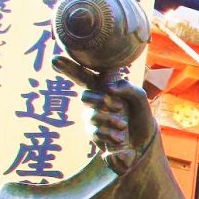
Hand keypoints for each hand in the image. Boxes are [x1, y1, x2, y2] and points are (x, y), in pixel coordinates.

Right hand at [52, 55, 155, 173]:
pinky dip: (109, 134)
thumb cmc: (139, 113)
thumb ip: (127, 87)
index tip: (54, 59)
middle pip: (85, 97)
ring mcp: (92, 116)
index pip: (83, 74)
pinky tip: (119, 137)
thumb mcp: (139, 97)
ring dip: (111, 120)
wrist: (144, 139)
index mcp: (103, 86)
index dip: (68, 67)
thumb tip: (108, 89)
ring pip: (92, 116)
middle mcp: (94, 99)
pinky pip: (95, 132)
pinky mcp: (93, 133)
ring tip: (123, 125)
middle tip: (120, 106)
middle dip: (101, 102)